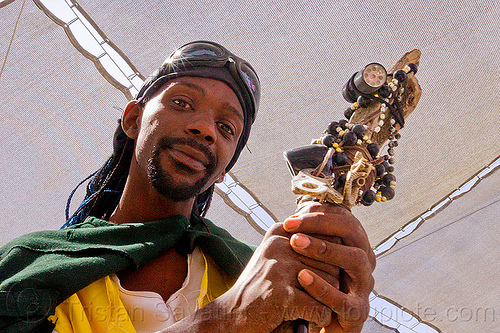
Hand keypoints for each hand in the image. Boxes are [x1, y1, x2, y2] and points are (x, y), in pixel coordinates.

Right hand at [214, 221, 337, 331]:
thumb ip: (300, 246)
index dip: (329, 262)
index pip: (325, 239)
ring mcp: (280, 269)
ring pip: (329, 284)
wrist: (230, 315)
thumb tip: (339, 239)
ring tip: (308, 308)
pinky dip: (317, 318)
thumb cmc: (258, 288)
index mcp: (279, 233)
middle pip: (331, 262)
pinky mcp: (282, 294)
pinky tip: (305, 319)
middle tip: (313, 297)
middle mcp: (279, 245)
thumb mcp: (275, 257)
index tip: (318, 276)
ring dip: (324, 302)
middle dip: (328, 284)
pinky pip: (319, 307)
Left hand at [284, 197, 375, 331]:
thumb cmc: (315, 285)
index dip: (318, 213)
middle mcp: (364, 260)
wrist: (319, 322)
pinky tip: (302, 276)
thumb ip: (310, 236)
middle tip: (291, 226)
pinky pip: (344, 298)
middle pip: (353, 230)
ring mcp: (363, 285)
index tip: (291, 217)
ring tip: (295, 244)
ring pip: (355, 259)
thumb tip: (298, 209)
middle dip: (320, 223)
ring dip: (324, 248)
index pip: (344, 217)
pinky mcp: (357, 311)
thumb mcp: (313, 257)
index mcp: (354, 245)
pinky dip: (322, 286)